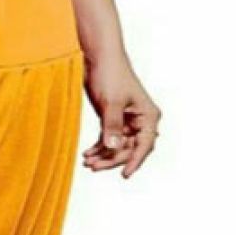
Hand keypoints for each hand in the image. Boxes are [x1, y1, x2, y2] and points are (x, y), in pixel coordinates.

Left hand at [83, 52, 161, 178]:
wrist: (98, 59)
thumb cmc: (110, 75)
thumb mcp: (111, 102)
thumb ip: (112, 126)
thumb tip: (114, 147)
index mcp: (148, 116)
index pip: (145, 145)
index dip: (135, 161)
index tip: (125, 175)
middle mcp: (140, 121)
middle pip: (129, 149)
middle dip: (112, 159)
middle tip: (93, 167)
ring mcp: (126, 122)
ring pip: (117, 147)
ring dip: (103, 156)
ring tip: (87, 162)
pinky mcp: (113, 120)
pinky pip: (109, 140)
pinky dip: (99, 148)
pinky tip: (87, 154)